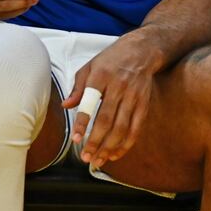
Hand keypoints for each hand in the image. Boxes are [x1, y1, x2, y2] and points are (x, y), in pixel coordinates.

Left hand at [63, 33, 166, 165]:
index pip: (91, 102)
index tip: (76, 138)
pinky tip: (116, 154)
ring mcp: (134, 97)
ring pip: (122, 127)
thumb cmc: (111, 59)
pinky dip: (126, 143)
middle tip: (85, 156)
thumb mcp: (90, 67)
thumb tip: (66, 106)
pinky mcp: (144, 104)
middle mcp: (119, 87)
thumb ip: (78, 87)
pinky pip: (136, 128)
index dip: (83, 122)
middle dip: (96, 141)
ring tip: (98, 160)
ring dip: (110, 147)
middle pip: (108, 119)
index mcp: (102, 76)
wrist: (142, 51)